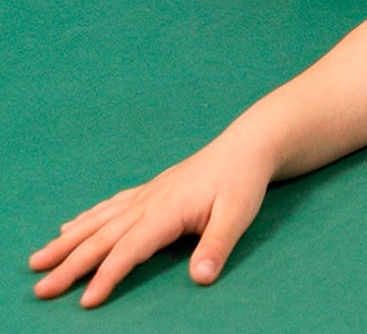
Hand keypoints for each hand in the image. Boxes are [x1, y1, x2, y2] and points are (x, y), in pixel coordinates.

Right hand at [29, 131, 272, 307]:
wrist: (248, 145)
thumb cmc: (243, 180)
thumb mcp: (238, 214)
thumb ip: (217, 245)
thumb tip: (201, 278)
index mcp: (167, 210)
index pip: (130, 248)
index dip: (108, 275)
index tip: (84, 301)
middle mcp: (149, 201)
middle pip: (103, 236)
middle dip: (69, 264)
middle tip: (39, 288)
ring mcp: (147, 194)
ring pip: (98, 221)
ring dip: (67, 242)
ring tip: (37, 260)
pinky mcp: (150, 190)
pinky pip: (109, 206)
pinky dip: (85, 219)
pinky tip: (68, 227)